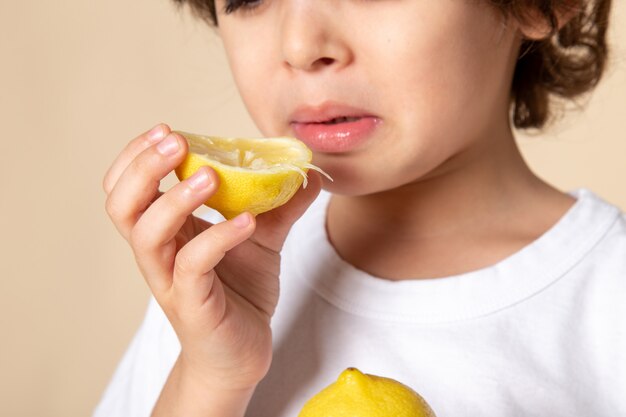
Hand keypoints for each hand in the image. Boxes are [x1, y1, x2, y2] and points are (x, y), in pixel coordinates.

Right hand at [103, 123, 321, 390]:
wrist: (242, 352)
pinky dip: (219, 238)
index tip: (168, 130)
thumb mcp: (263, 239)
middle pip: (122, 205)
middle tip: (175, 142)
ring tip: (211, 176)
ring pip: (147, 234)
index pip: (128, 187)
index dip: (137, 156)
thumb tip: (309, 172)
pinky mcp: (192, 304)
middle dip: (142, 168)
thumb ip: (280, 205)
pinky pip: (193, 266)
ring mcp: (170, 280)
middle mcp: (159, 253)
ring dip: (174, 199)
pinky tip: (248, 222)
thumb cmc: (241, 292)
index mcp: (166, 231)